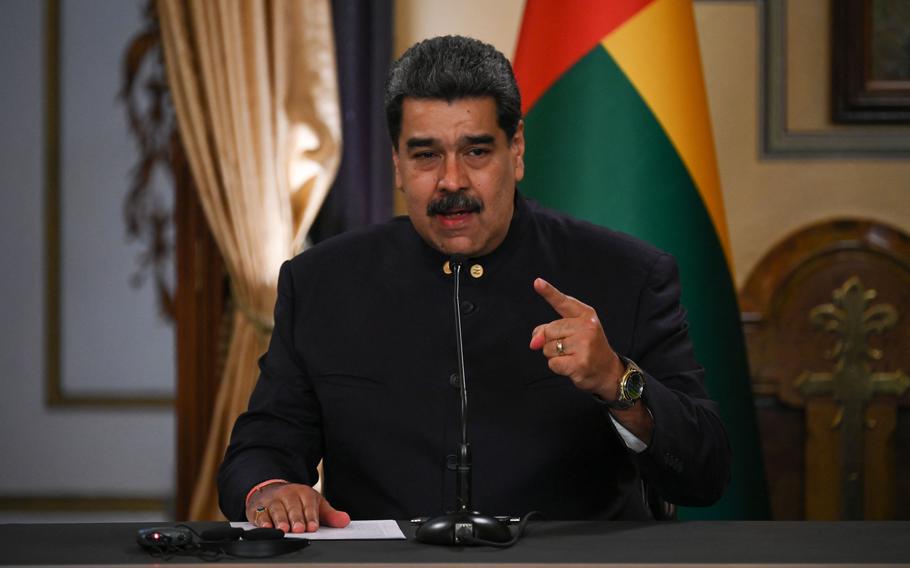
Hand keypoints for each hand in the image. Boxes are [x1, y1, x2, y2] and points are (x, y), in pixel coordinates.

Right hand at [246, 482, 349, 532]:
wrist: (271, 490)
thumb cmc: (296, 501)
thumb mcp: (315, 504)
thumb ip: (330, 515)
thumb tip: (345, 521)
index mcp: (304, 492)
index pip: (309, 504)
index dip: (311, 516)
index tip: (313, 526)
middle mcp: (288, 494)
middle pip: (293, 507)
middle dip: (296, 518)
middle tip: (299, 529)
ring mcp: (273, 500)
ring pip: (276, 510)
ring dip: (280, 520)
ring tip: (284, 529)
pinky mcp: (258, 508)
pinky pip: (260, 514)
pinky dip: (263, 521)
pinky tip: (266, 527)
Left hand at [529, 278, 623, 399]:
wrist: (608, 371)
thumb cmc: (586, 348)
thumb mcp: (571, 332)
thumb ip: (548, 330)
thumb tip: (534, 342)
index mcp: (585, 315)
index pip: (563, 302)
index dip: (549, 292)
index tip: (537, 282)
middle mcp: (587, 327)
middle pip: (549, 330)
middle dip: (552, 341)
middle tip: (570, 347)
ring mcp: (585, 345)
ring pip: (548, 348)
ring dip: (554, 355)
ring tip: (573, 356)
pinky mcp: (580, 363)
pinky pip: (553, 363)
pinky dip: (558, 367)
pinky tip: (572, 366)